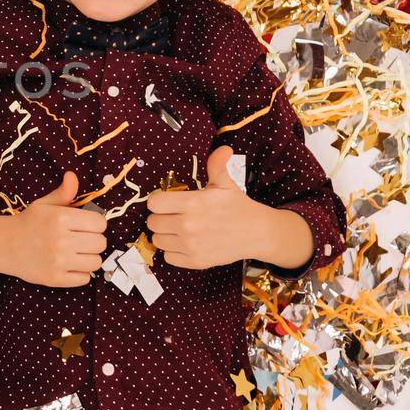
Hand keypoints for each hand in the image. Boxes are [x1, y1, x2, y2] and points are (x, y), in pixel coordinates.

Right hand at [0, 171, 106, 286]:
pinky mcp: (55, 278)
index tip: (86, 225)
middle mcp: (60, 240)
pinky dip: (81, 273)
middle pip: (100, 243)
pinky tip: (70, 265)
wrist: (4, 245)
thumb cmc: (28, 223)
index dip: (96, 224)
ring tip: (77, 253)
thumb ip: (63, 193)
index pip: (100, 223)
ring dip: (89, 258)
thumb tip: (72, 176)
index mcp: (60, 218)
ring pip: (96, 262)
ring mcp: (58, 261)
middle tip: (82, 239)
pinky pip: (85, 278)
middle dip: (94, 240)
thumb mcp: (44, 204)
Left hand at [146, 146, 280, 269]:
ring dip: (165, 234)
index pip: (154, 204)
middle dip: (161, 217)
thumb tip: (224, 148)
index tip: (167, 201)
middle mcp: (188, 226)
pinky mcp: (194, 262)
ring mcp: (190, 246)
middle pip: (152, 222)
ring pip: (157, 240)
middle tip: (174, 215)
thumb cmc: (237, 206)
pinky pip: (168, 257)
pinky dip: (173, 251)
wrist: (257, 233)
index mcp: (192, 203)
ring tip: (179, 229)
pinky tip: (186, 243)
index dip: (158, 201)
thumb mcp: (225, 184)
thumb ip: (217, 165)